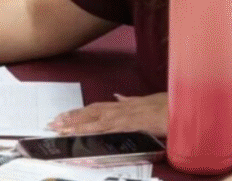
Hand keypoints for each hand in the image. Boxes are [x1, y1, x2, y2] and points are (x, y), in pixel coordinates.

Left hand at [47, 93, 168, 136]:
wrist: (179, 109)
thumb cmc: (166, 106)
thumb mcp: (145, 100)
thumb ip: (129, 100)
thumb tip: (118, 96)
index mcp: (121, 105)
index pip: (94, 108)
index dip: (77, 112)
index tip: (62, 116)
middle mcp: (118, 108)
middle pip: (89, 112)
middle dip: (70, 118)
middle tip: (52, 124)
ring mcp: (122, 115)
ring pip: (93, 120)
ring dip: (75, 124)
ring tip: (59, 129)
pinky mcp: (128, 124)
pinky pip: (105, 128)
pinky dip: (91, 130)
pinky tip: (80, 134)